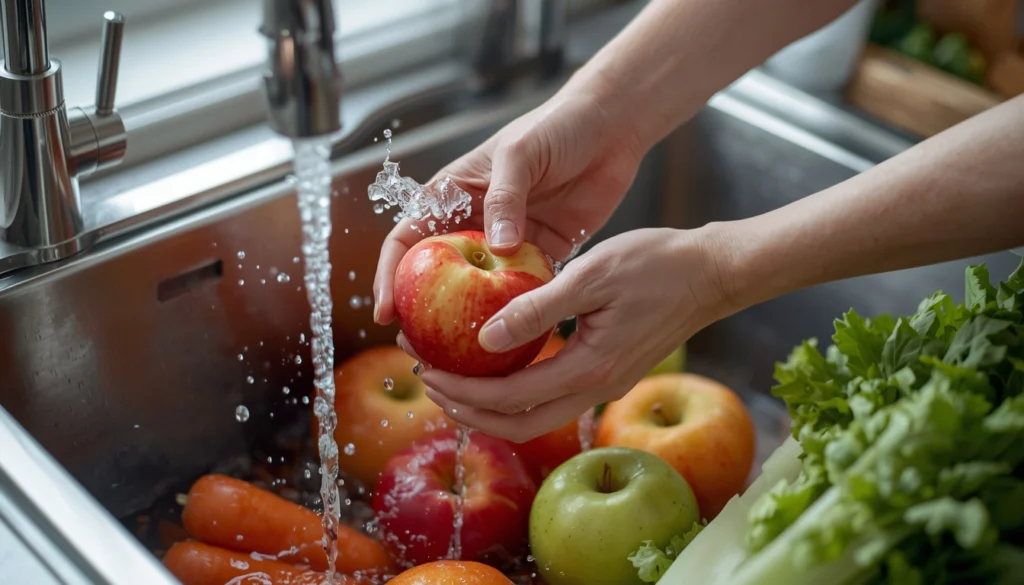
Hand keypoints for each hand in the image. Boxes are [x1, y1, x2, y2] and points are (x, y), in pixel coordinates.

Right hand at [372, 85, 644, 324]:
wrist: (611, 127)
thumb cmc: (557, 126)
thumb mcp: (521, 153)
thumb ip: (506, 196)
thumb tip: (496, 246)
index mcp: (454, 195)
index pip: (407, 240)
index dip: (390, 276)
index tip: (387, 312)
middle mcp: (475, 224)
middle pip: (437, 277)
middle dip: (423, 314)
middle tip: (418, 349)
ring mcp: (508, 243)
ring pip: (478, 292)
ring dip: (467, 323)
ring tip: (458, 360)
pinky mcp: (543, 255)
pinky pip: (524, 291)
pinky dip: (517, 315)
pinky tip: (512, 344)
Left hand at [409, 227, 737, 441]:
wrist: (714, 273)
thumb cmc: (658, 263)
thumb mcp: (592, 275)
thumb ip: (537, 308)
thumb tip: (483, 337)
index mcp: (589, 368)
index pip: (510, 400)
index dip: (462, 392)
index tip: (426, 370)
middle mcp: (596, 388)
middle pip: (518, 425)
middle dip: (467, 411)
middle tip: (427, 381)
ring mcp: (604, 384)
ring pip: (535, 415)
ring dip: (489, 404)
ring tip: (452, 378)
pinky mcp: (608, 371)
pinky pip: (552, 395)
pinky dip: (515, 389)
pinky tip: (496, 360)